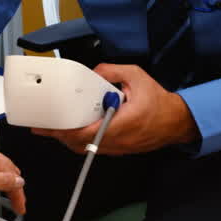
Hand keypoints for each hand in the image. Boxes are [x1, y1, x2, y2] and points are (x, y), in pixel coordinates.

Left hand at [32, 63, 197, 155]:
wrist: (176, 121)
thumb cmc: (159, 103)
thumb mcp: (136, 76)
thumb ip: (112, 71)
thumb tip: (94, 72)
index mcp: (123, 123)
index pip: (88, 133)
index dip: (67, 131)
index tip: (52, 125)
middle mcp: (119, 139)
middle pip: (81, 144)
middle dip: (60, 135)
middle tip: (43, 126)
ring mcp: (119, 147)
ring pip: (86, 148)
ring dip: (68, 140)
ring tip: (52, 129)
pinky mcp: (119, 149)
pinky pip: (94, 148)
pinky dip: (80, 141)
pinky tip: (71, 132)